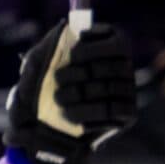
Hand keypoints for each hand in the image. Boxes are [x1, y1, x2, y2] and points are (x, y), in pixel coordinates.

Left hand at [9, 22, 135, 163]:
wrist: (44, 135)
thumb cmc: (40, 96)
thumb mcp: (36, 69)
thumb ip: (46, 47)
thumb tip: (63, 27)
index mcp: (109, 51)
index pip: (116, 40)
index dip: (95, 45)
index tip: (74, 52)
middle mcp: (124, 69)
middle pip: (110, 64)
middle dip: (80, 71)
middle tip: (59, 80)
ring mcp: (128, 91)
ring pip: (109, 88)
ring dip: (79, 94)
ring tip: (60, 100)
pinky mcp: (127, 115)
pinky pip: (112, 110)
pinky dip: (88, 113)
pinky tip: (70, 117)